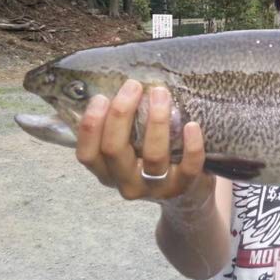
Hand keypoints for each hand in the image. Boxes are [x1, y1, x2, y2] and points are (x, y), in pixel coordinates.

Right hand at [75, 79, 213, 204]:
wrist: (185, 193)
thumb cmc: (151, 159)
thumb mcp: (129, 148)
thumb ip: (118, 127)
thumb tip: (111, 88)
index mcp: (107, 171)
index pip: (87, 154)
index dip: (90, 126)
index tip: (101, 97)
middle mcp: (126, 183)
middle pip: (115, 149)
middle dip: (122, 113)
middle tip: (134, 85)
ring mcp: (155, 187)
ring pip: (153, 155)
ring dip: (156, 121)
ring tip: (161, 94)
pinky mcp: (183, 187)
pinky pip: (188, 166)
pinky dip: (191, 145)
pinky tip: (192, 125)